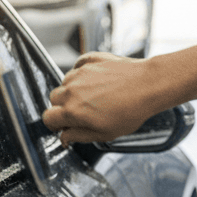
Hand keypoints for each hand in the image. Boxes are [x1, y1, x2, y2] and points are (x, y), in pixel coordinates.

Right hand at [42, 52, 161, 144]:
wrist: (148, 85)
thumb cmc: (130, 111)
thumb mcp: (104, 134)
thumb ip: (79, 136)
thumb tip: (64, 137)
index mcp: (72, 111)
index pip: (48, 118)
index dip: (55, 124)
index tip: (64, 125)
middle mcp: (71, 90)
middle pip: (54, 99)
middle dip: (63, 106)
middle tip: (82, 111)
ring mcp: (80, 72)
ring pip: (65, 82)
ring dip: (73, 89)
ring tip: (94, 95)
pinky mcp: (89, 59)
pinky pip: (77, 66)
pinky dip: (82, 73)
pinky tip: (97, 80)